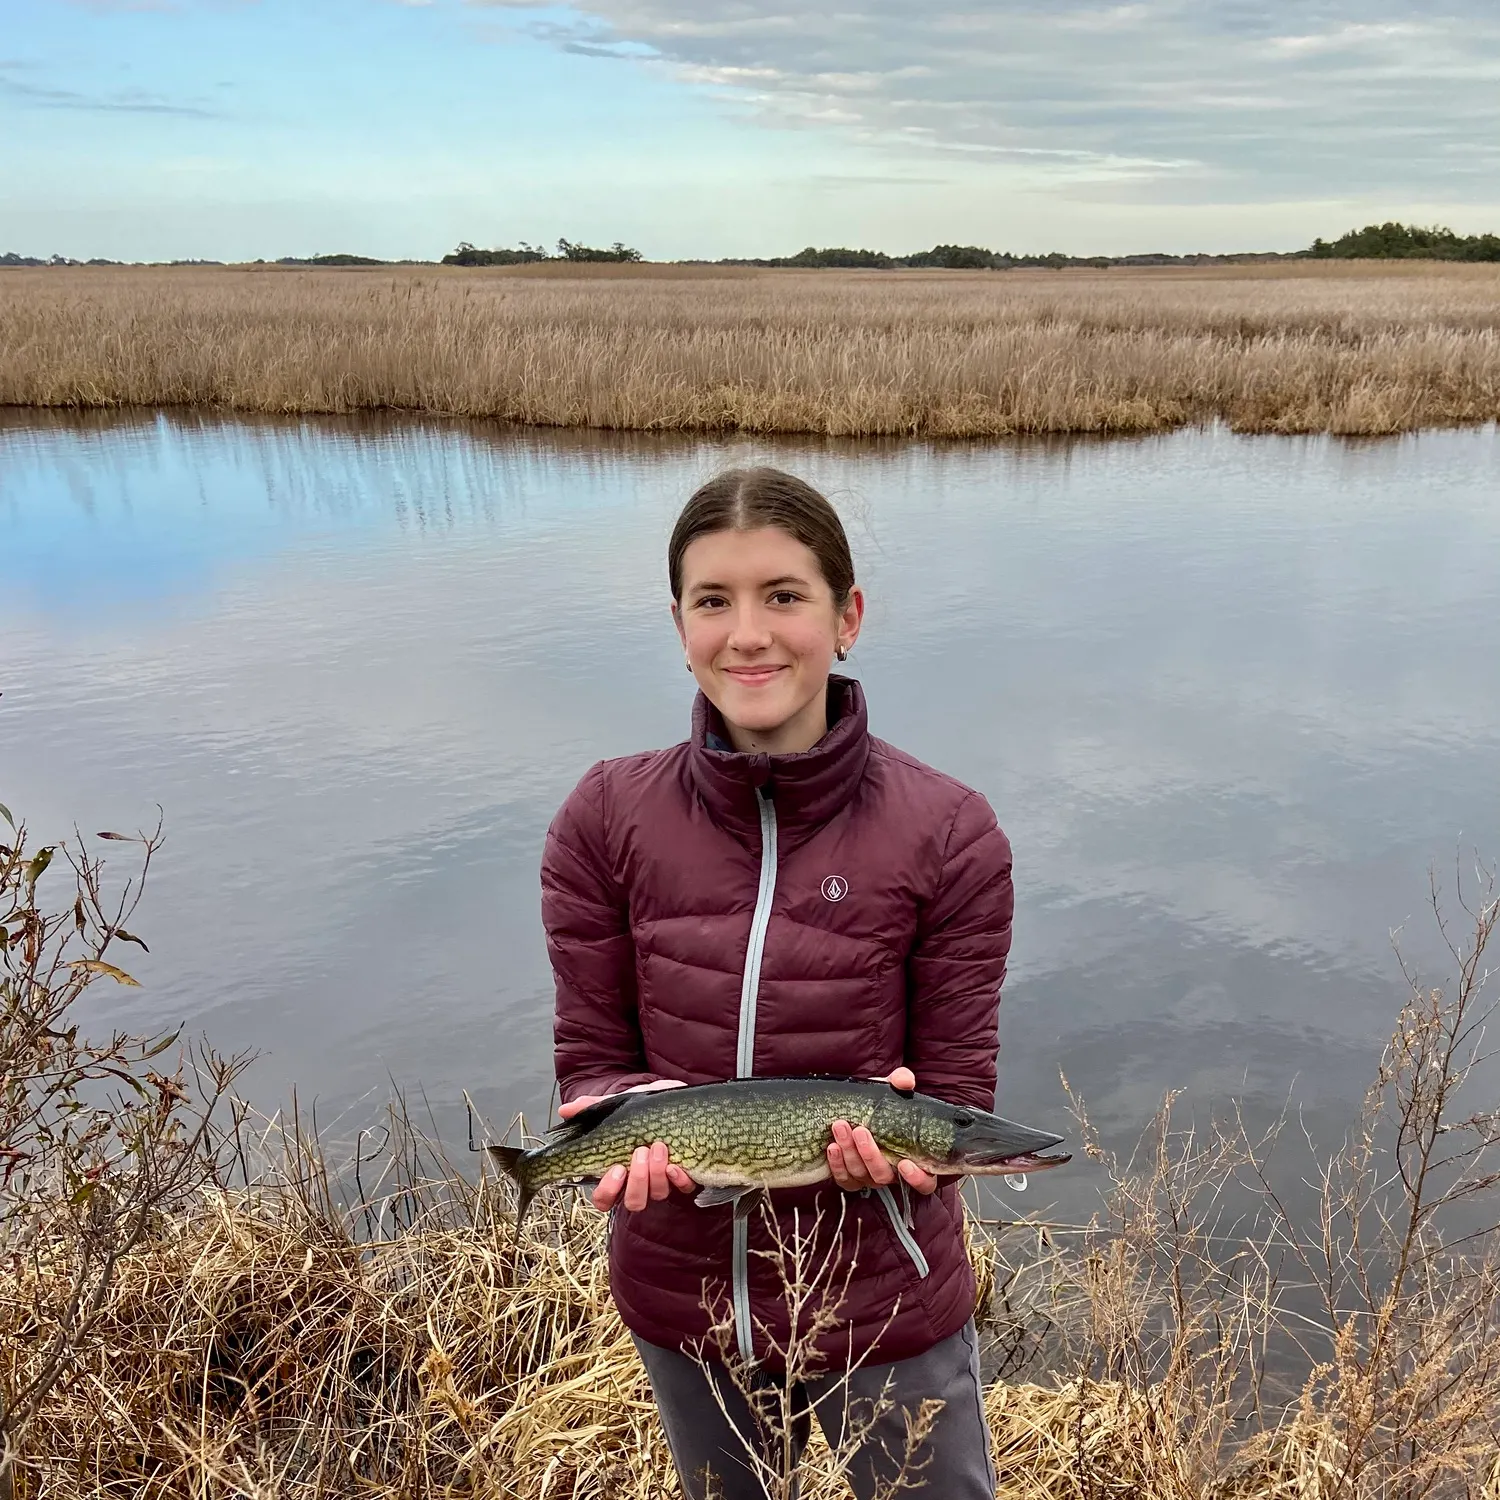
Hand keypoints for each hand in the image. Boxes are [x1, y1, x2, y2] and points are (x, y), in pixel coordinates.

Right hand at [558, 1079, 695, 1212]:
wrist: (678, 1098)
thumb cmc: (644, 1108)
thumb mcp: (619, 1106)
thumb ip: (591, 1109)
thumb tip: (565, 1110)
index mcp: (618, 1171)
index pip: (605, 1198)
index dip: (608, 1190)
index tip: (616, 1169)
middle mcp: (639, 1182)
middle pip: (632, 1202)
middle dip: (637, 1181)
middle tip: (639, 1152)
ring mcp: (662, 1181)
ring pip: (656, 1195)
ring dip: (656, 1174)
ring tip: (658, 1147)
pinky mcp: (686, 1177)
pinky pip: (683, 1189)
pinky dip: (679, 1180)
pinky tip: (676, 1165)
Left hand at [827, 1066, 938, 1195]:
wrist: (851, 1108)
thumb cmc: (878, 1104)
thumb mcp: (888, 1091)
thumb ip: (899, 1082)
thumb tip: (905, 1080)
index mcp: (912, 1158)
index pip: (925, 1183)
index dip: (917, 1179)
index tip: (904, 1163)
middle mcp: (892, 1173)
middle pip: (883, 1175)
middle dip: (870, 1155)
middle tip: (860, 1130)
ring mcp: (869, 1178)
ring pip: (861, 1175)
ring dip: (849, 1152)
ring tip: (840, 1127)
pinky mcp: (850, 1179)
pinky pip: (844, 1178)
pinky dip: (837, 1164)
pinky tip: (832, 1147)